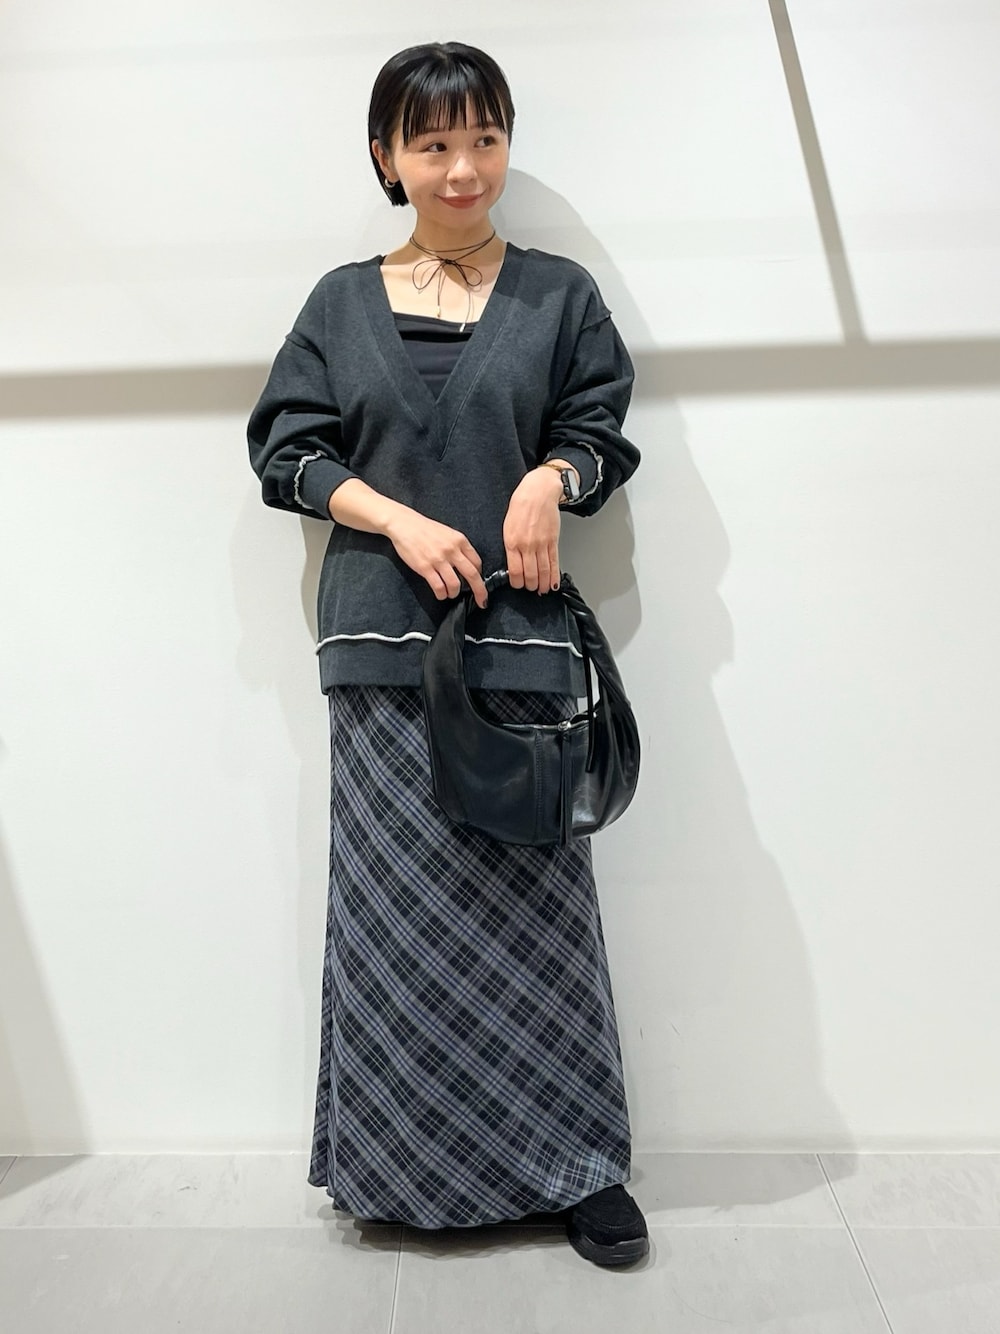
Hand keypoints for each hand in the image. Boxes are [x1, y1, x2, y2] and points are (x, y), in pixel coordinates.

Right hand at [384, 508, 487, 608]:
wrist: (404, 524)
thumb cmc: (425, 529)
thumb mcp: (448, 533)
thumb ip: (459, 547)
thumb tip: (467, 565)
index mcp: (460, 540)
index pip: (477, 563)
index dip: (480, 576)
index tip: (479, 584)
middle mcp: (451, 550)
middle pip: (472, 575)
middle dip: (480, 592)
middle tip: (482, 601)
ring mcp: (438, 559)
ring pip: (455, 584)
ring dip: (454, 593)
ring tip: (451, 593)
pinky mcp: (425, 567)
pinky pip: (438, 587)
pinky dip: (442, 594)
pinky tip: (441, 594)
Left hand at [502, 468, 563, 593]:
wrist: (538, 491)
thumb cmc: (521, 505)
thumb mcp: (507, 526)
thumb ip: (510, 545)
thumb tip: (513, 563)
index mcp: (512, 541)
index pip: (515, 571)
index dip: (517, 583)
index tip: (518, 585)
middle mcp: (527, 545)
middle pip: (530, 574)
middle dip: (530, 585)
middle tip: (531, 589)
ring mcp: (541, 544)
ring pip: (543, 571)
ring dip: (543, 584)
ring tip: (542, 590)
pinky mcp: (553, 541)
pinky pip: (554, 562)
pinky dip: (554, 575)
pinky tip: (554, 584)